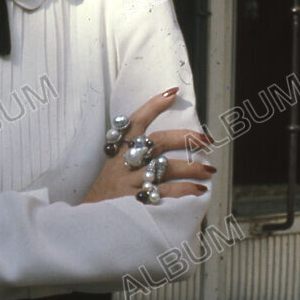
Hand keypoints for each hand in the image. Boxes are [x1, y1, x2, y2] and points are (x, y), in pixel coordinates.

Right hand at [81, 88, 214, 203]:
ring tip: (209, 169)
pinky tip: (199, 188)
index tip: (173, 93)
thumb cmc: (107, 180)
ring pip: (165, 167)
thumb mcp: (114, 156)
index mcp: (120, 144)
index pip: (137, 120)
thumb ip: (134, 144)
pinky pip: (164, 190)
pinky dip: (184, 189)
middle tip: (206, 139)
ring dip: (191, 168)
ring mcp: (131, 177)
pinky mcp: (136, 196)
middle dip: (185, 138)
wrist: (90, 206)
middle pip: (158, 141)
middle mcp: (125, 158)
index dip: (154, 105)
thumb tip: (166, 133)